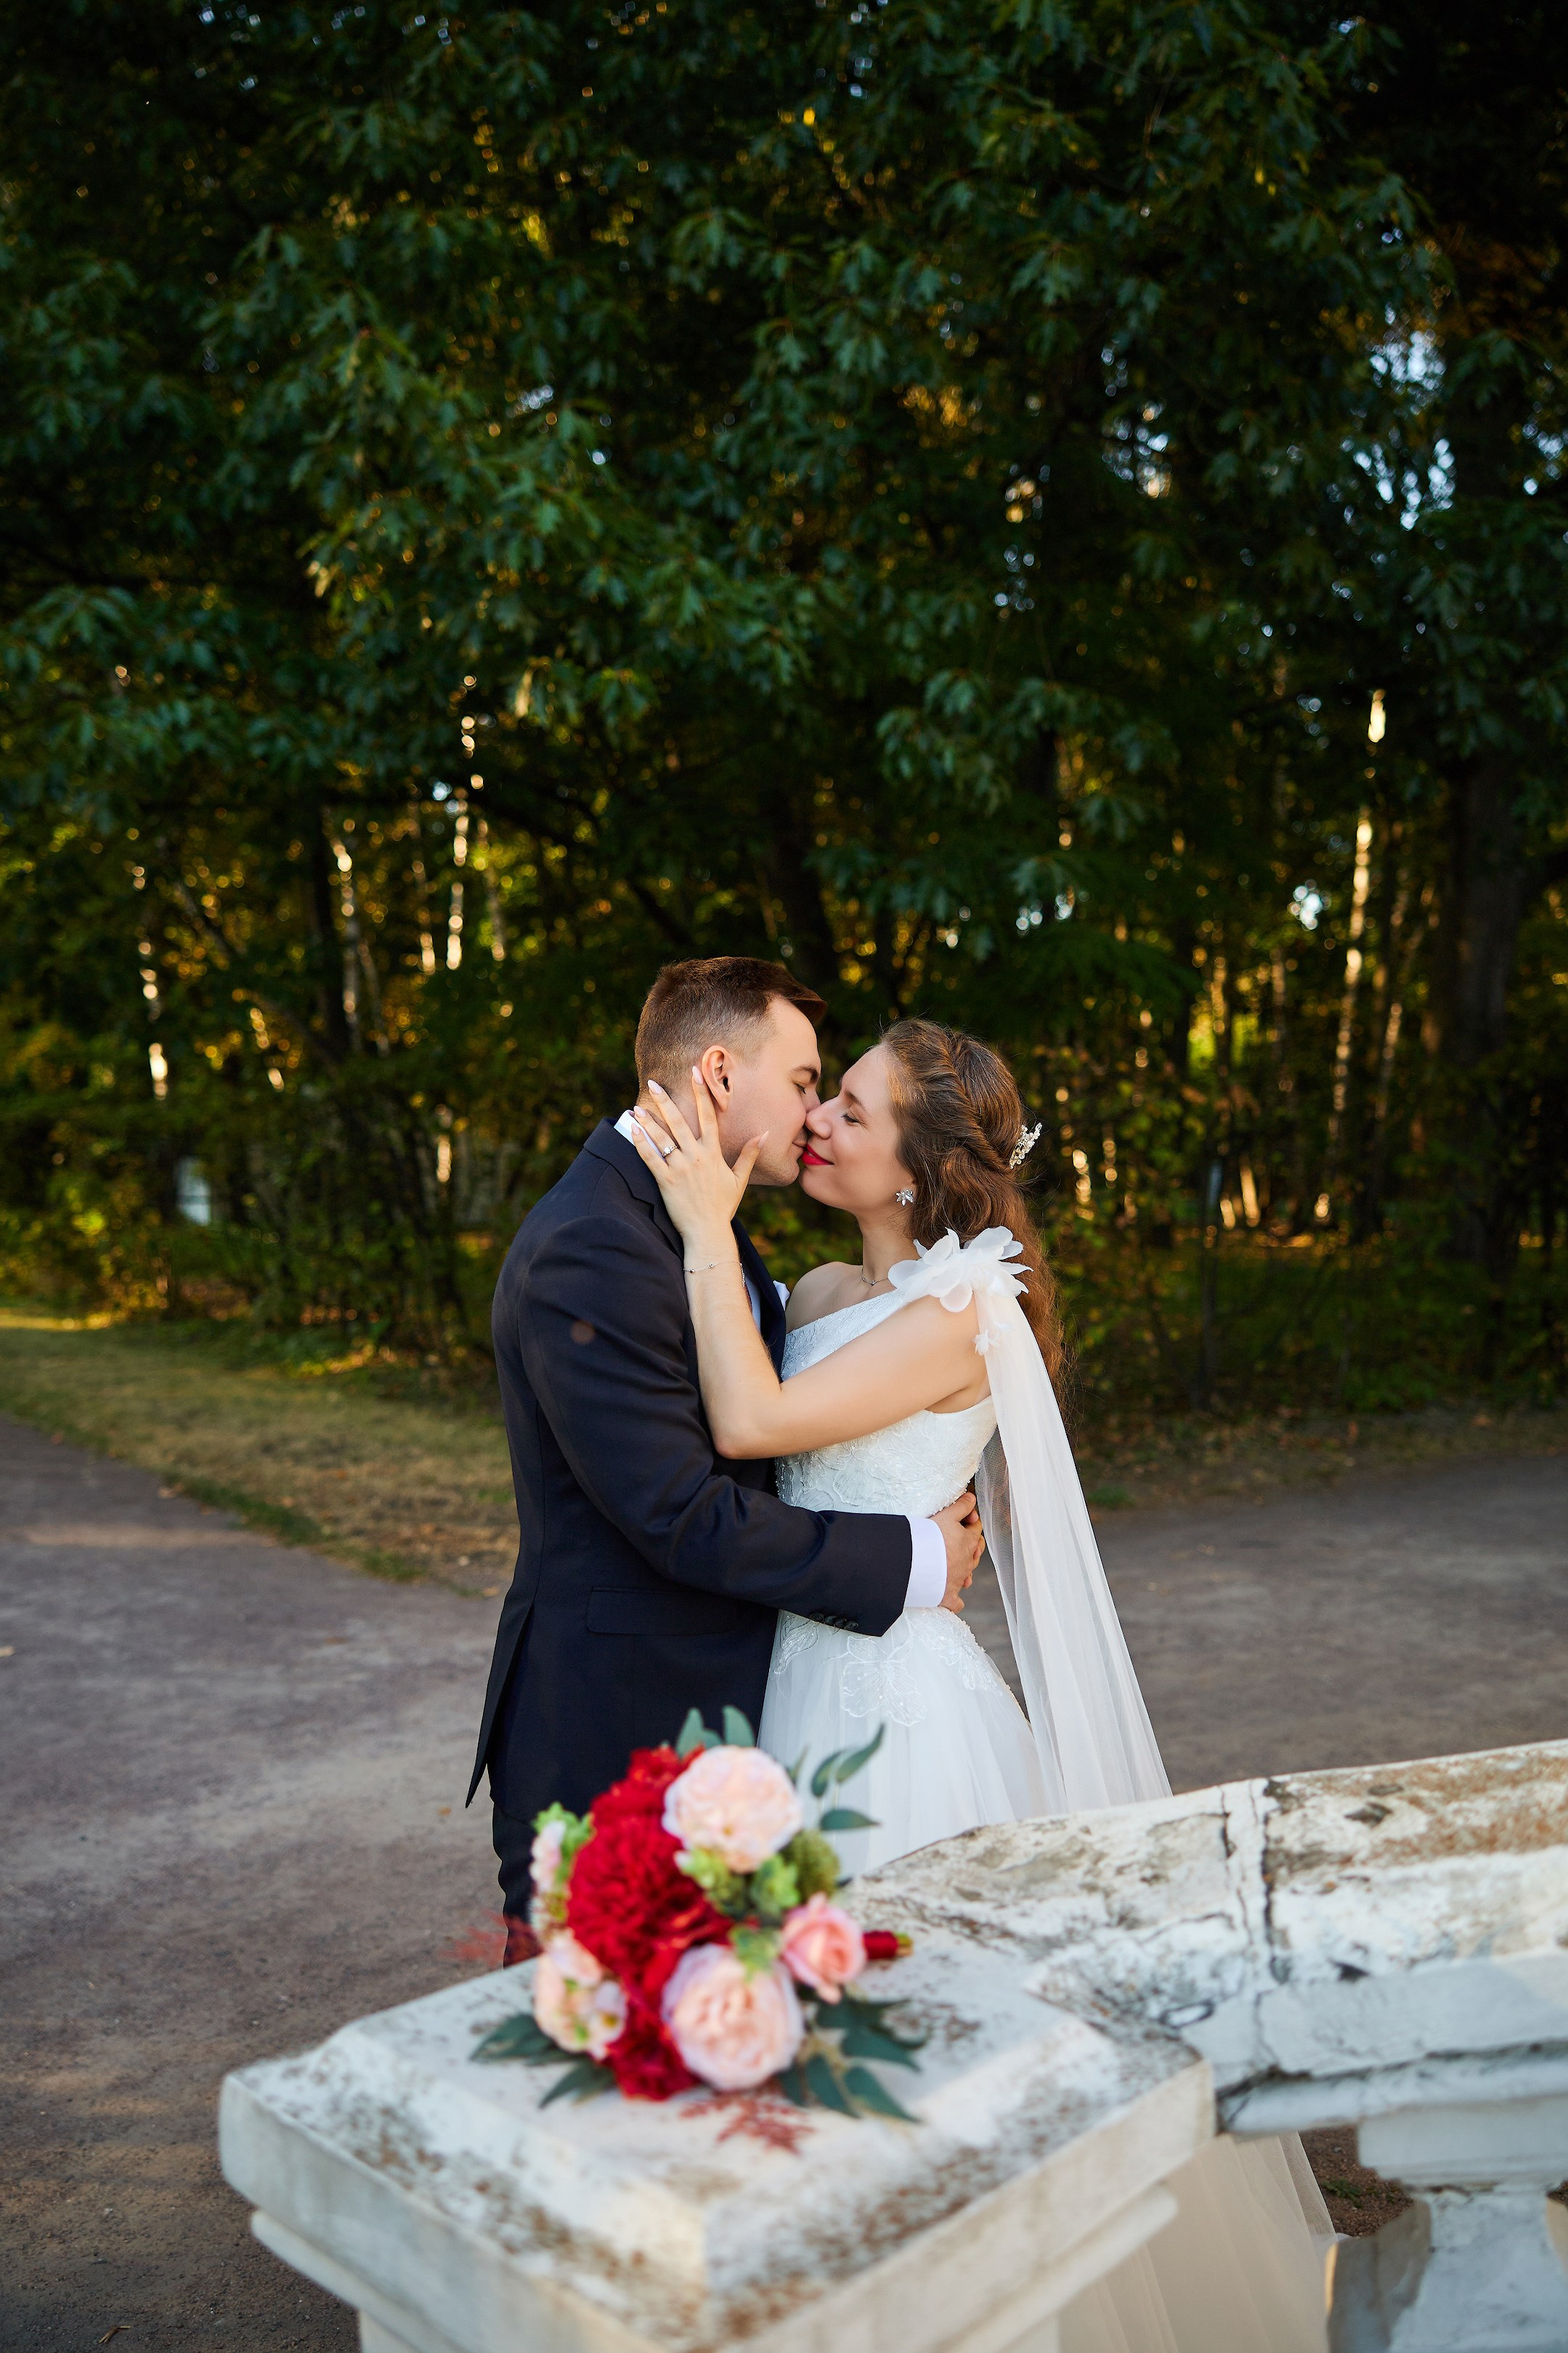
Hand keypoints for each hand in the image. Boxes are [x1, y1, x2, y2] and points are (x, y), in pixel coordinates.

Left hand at [623, 1069, 764, 1249]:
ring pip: (662, 1138)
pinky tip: (633, 1130)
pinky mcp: (665, 1181)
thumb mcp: (739, 1179)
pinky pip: (650, 1158)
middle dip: (666, 1100)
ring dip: (648, 1120)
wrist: (708, 1232)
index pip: (708, 1116)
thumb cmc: (723, 1206)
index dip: (701, 1093)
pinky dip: (640, 1143)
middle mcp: (696, 1156)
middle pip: (679, 1121)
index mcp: (714, 1153)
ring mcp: (680, 1168)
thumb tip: (765, 1133)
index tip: (694, 1073)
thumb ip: (750, 1154)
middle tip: (653, 1083)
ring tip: (637, 1106)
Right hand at [934, 1491, 982, 1613]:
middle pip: (976, 1553)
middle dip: (972, 1546)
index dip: (971, 1521)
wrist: (912, 1563)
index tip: (963, 1517)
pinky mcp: (947, 1596)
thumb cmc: (928, 1537)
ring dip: (965, 1570)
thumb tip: (972, 1498)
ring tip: (956, 1565)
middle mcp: (967, 1563)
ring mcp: (957, 1581)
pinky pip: (956, 1602)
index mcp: (968, 1543)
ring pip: (968, 1576)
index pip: (976, 1529)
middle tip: (962, 1539)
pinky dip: (955, 1599)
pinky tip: (951, 1595)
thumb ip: (960, 1507)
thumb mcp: (945, 1516)